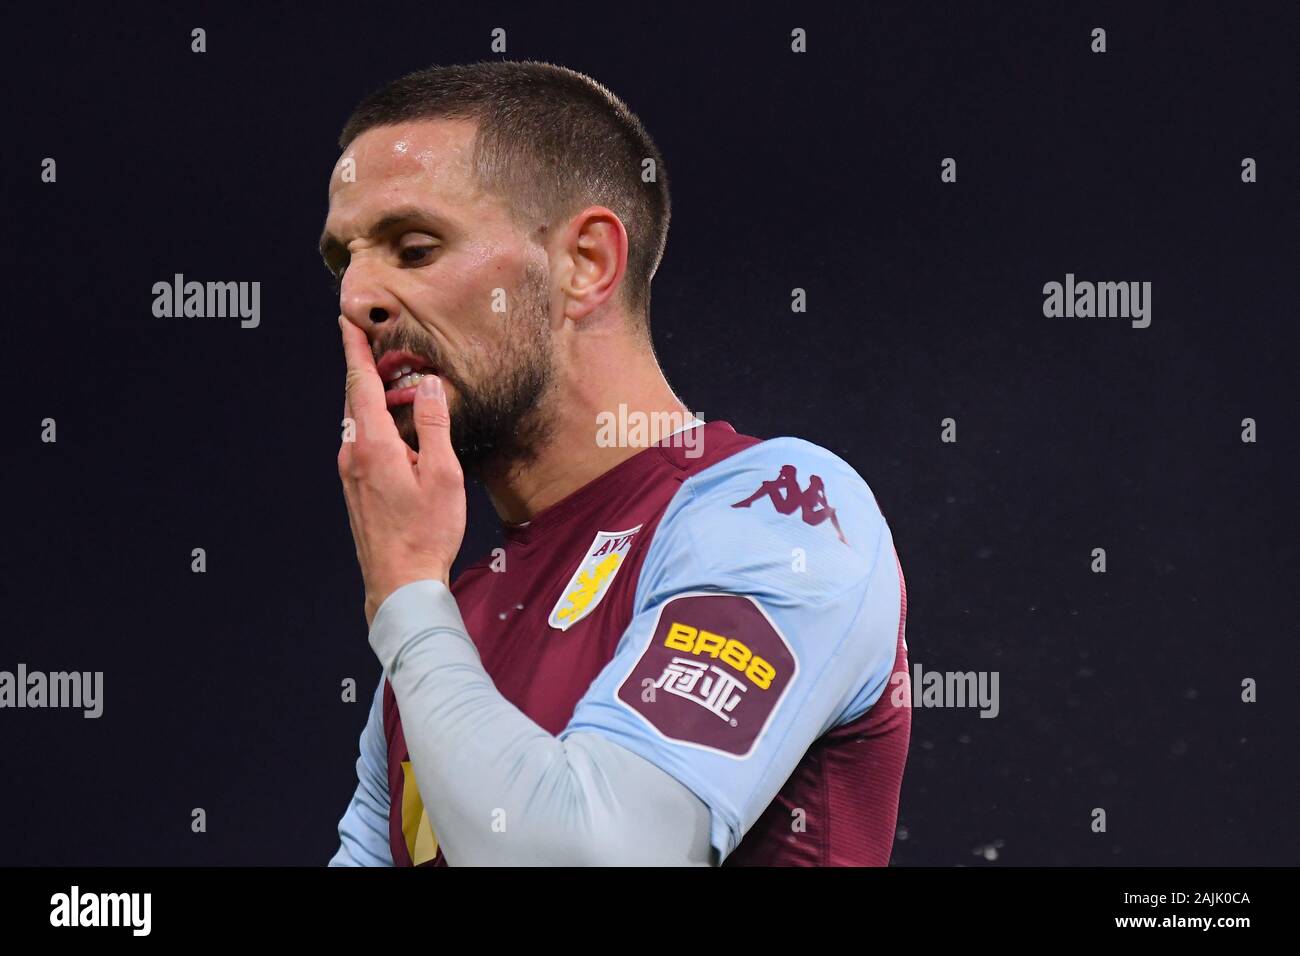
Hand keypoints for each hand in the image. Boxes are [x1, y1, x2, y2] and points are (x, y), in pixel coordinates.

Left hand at [336, 315, 466, 626]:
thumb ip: (433, 423)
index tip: (347, 322)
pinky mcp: (355, 488)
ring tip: (416, 402)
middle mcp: (353, 453)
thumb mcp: (442, 473)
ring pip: (364, 423)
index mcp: (373, 444)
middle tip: (401, 358)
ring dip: (386, 405)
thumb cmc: (426, 532)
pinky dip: (384, 428)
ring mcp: (351, 472)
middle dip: (378, 374)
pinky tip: (409, 441)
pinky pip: (365, 444)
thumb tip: (427, 384)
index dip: (355, 350)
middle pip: (360, 399)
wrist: (399, 582)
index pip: (361, 384)